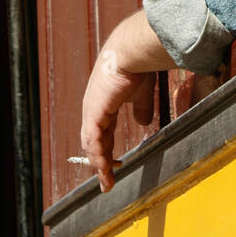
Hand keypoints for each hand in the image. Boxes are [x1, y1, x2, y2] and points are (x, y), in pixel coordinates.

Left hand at [80, 45, 154, 192]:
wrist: (130, 53)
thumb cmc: (136, 67)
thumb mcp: (140, 93)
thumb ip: (141, 108)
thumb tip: (143, 122)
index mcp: (104, 104)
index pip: (104, 132)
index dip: (109, 149)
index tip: (116, 164)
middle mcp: (94, 109)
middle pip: (96, 142)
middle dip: (102, 162)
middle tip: (108, 180)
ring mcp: (92, 111)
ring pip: (93, 145)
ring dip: (100, 165)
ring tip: (106, 182)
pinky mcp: (93, 113)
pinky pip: (94, 141)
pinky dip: (98, 157)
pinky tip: (104, 169)